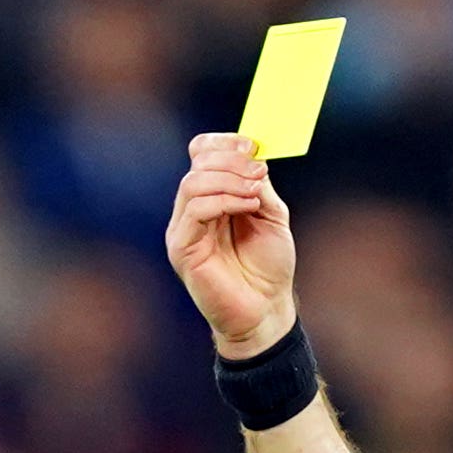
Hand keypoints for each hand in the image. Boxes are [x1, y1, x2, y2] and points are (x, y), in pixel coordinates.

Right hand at [165, 133, 298, 356]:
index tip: (253, 146)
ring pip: (193, 183)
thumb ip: (258, 185)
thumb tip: (252, 156)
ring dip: (229, 179)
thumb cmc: (268, 267)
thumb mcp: (271, 214)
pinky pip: (195, 210)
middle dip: (231, 160)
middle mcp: (193, 210)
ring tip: (256, 193)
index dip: (224, 142)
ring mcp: (184, 229)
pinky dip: (224, 200)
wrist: (266, 310)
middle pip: (197, 163)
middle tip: (260, 172)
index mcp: (212, 197)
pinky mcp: (182, 249)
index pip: (201, 153)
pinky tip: (248, 207)